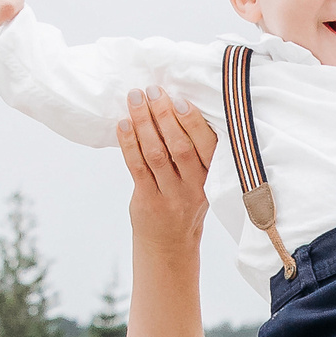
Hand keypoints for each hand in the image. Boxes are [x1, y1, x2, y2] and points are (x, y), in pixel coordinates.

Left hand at [114, 90, 213, 243]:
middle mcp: (194, 188)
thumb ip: (194, 152)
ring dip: (143, 123)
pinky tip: (123, 125)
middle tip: (151, 91)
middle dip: (164, 115)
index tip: (178, 98)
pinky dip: (129, 143)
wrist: (170, 245)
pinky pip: (137, 168)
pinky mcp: (149, 202)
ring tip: (134, 100)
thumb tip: (171, 107)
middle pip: (179, 146)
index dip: (193, 121)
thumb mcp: (200, 181)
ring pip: (156, 154)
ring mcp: (171, 197)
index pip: (206, 145)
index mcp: (212, 178)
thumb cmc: (185, 202)